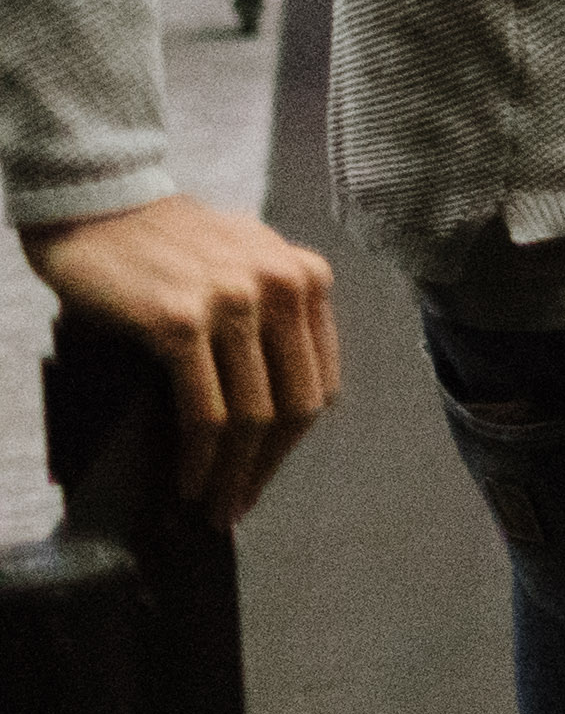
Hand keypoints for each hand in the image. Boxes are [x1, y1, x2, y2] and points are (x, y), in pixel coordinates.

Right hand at [22, 196, 341, 530]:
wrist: (96, 206)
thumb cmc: (163, 244)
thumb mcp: (243, 266)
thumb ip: (269, 319)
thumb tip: (267, 413)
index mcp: (308, 279)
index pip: (318, 382)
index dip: (294, 440)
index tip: (266, 473)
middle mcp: (284, 288)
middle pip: (294, 407)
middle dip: (266, 468)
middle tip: (236, 506)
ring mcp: (235, 304)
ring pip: (252, 417)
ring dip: (231, 475)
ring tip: (211, 508)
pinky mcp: (182, 323)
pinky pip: (204, 412)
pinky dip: (197, 458)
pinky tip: (185, 482)